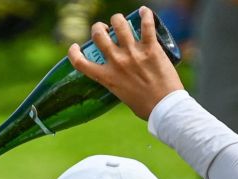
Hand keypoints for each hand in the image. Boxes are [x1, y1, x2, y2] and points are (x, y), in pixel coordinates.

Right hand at [66, 7, 184, 120]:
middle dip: (99, 28)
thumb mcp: (121, 96)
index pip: (80, 63)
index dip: (73, 52)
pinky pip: (146, 25)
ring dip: (117, 19)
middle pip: (99, 35)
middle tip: (105, 30)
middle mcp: (117, 62)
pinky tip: (144, 11)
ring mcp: (133, 53)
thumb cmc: (145, 107)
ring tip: (120, 21)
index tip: (75, 47)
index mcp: (107, 77)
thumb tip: (120, 77)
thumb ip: (117, 83)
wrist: (164, 108)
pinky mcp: (151, 48)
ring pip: (119, 24)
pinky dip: (145, 15)